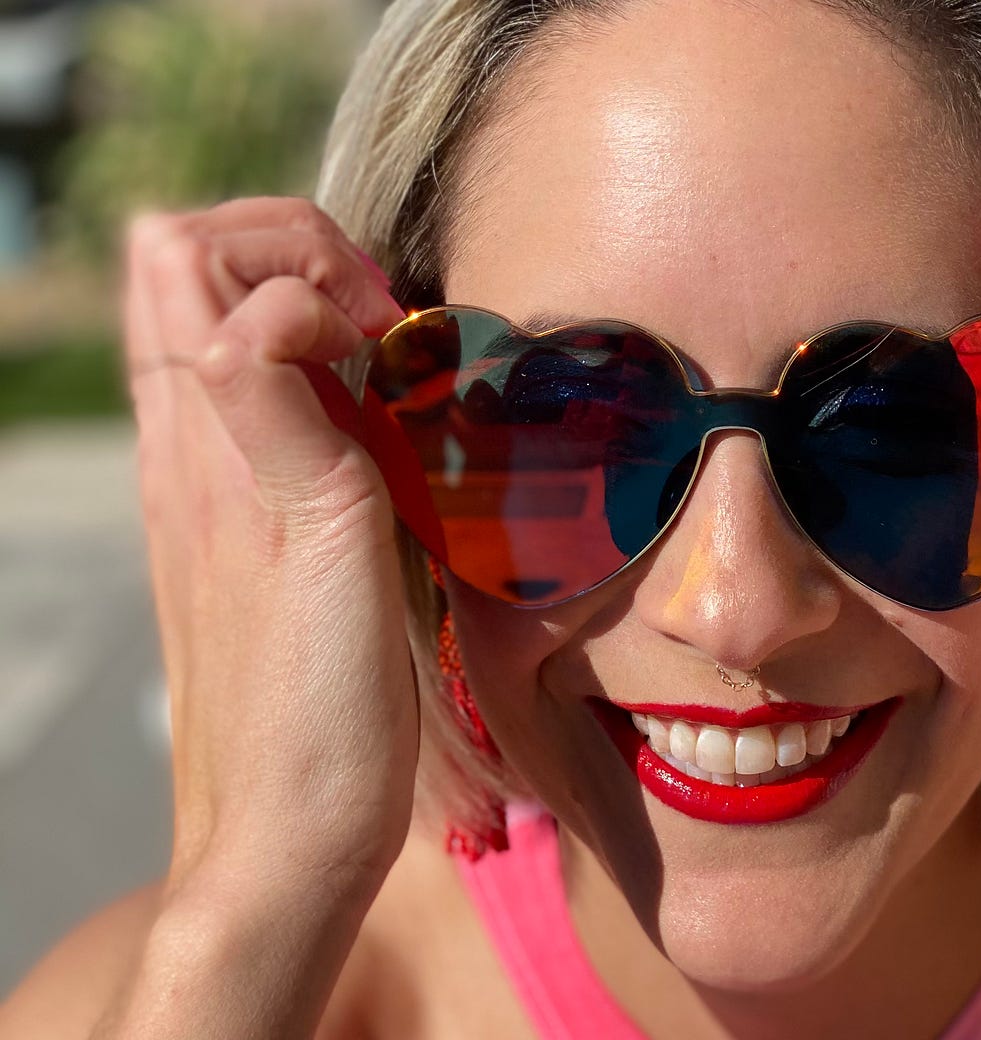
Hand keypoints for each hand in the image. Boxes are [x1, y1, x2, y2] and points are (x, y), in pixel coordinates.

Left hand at [124, 197, 416, 895]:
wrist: (282, 838)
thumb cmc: (313, 713)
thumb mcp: (313, 546)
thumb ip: (275, 410)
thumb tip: (266, 301)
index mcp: (194, 441)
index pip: (183, 251)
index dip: (290, 249)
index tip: (378, 324)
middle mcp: (179, 452)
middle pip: (184, 268)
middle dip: (289, 254)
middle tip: (379, 328)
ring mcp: (196, 493)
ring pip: (210, 333)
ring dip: (299, 316)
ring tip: (380, 377)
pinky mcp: (227, 539)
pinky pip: (244, 411)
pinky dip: (305, 387)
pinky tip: (366, 448)